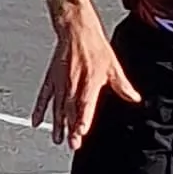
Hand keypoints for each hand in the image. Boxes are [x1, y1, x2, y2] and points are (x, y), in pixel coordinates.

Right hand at [31, 0, 136, 146]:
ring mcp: (60, 82)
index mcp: (89, 81)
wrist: (76, 30)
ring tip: (58, 139)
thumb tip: (135, 98)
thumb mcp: (113, 66)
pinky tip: (37, 122)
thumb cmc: (95, 47)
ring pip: (58, 107)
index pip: (86, 104)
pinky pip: (43, 97)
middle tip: (72, 143)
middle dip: (71, 128)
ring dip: (58, 124)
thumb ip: (123, 85)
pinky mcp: (51, 78)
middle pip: (71, 110)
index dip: (83, 119)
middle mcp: (73, 83)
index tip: (81, 131)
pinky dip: (39, 110)